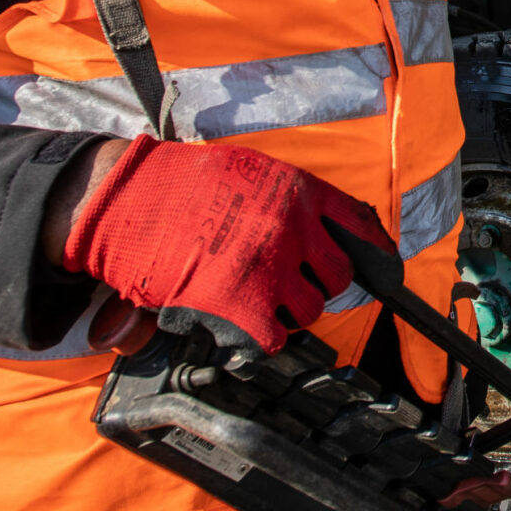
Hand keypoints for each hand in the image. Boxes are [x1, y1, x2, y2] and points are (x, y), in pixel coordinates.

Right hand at [57, 136, 395, 352]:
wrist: (127, 198)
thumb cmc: (179, 184)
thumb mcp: (249, 172)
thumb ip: (289, 202)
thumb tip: (328, 233)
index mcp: (300, 191)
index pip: (359, 226)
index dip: (374, 250)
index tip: (383, 266)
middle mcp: (294, 229)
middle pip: (339, 276)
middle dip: (317, 284)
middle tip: (288, 285)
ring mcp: (271, 269)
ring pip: (309, 310)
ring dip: (287, 312)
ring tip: (255, 302)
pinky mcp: (243, 305)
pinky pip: (274, 338)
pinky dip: (260, 338)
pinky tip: (239, 323)